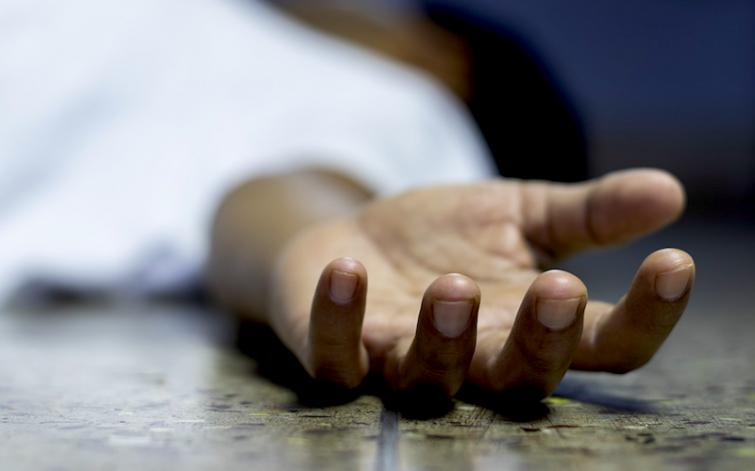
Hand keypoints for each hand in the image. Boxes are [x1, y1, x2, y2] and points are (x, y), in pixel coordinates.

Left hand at [270, 169, 694, 399]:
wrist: (356, 237)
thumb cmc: (444, 235)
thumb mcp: (519, 213)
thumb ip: (585, 212)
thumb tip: (668, 190)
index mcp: (528, 326)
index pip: (604, 345)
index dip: (646, 316)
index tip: (674, 264)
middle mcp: (474, 358)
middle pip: (522, 378)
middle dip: (543, 340)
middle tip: (562, 288)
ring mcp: (403, 360)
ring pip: (431, 379)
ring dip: (445, 338)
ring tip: (456, 284)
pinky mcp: (341, 350)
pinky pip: (337, 356)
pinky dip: (339, 320)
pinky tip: (347, 269)